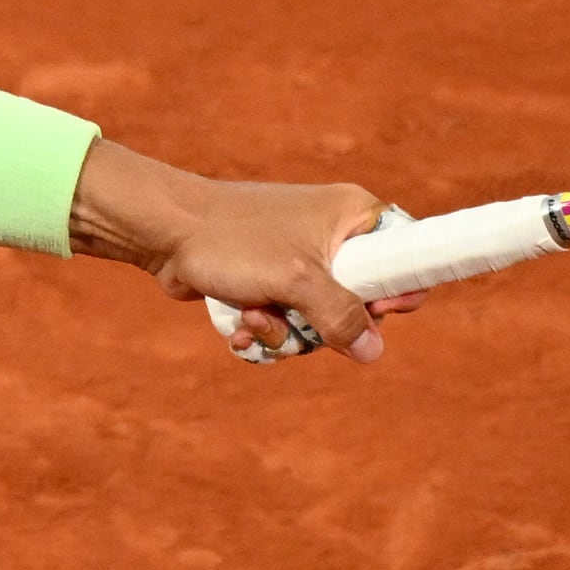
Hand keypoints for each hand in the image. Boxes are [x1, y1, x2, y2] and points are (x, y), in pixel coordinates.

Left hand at [71, 143, 413, 363]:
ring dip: (284, 332)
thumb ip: (340, 316)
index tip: (374, 311)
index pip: (406, 258)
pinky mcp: (270, 283)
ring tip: (252, 314)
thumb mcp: (296, 280)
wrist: (163, 232)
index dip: (394, 293)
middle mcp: (332, 237)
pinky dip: (264, 331)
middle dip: (322, 326)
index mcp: (354, 217)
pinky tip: (239, 326)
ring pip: (319, 322)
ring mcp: (300, 262)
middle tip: (295, 315)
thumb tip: (372, 351)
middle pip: (360, 306)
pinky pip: (286, 323)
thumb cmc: (232, 241)